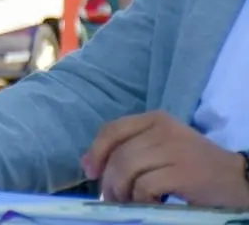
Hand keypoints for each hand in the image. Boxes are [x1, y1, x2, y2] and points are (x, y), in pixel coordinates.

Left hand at [84, 111, 248, 206]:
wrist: (239, 181)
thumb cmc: (195, 167)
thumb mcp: (162, 148)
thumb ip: (132, 149)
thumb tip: (89, 165)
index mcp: (155, 119)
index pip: (111, 130)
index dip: (95, 152)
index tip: (91, 172)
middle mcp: (162, 129)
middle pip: (117, 154)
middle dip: (109, 180)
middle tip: (113, 199)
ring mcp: (173, 149)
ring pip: (127, 169)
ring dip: (122, 192)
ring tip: (131, 202)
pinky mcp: (183, 172)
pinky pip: (144, 186)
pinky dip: (141, 199)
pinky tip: (152, 203)